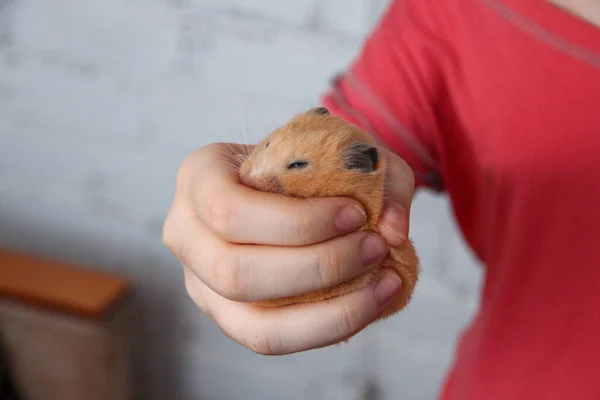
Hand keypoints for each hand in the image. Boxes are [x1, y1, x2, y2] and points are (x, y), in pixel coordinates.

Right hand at [163, 142, 414, 354]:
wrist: (288, 185)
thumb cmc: (307, 163)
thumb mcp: (346, 149)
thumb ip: (381, 177)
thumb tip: (393, 232)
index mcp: (198, 177)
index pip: (228, 210)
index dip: (297, 222)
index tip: (356, 213)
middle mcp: (185, 233)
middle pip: (236, 273)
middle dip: (319, 266)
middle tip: (375, 246)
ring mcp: (200, 282)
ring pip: (252, 323)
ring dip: (329, 310)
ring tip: (383, 279)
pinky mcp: (227, 316)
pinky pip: (271, 341)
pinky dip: (327, 328)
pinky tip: (371, 302)